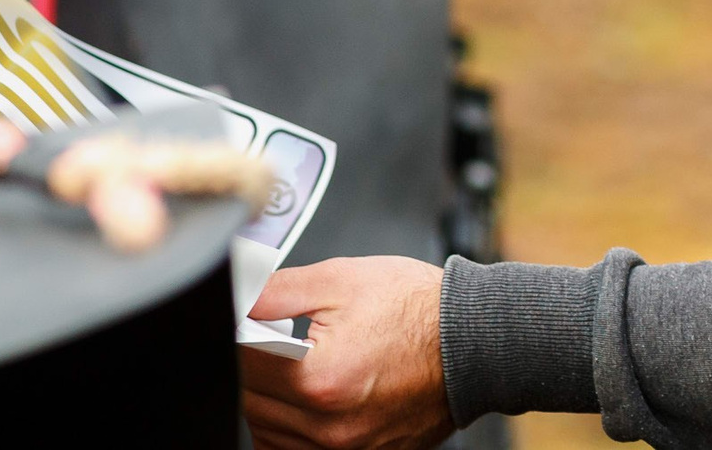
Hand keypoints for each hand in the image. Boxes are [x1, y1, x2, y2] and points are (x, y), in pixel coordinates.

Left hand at [241, 257, 453, 449]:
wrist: (474, 340)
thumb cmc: (419, 310)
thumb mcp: (342, 280)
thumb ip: (277, 290)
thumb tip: (237, 295)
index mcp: (319, 378)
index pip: (242, 361)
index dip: (239, 332)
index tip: (247, 320)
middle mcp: (328, 425)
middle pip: (249, 399)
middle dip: (252, 364)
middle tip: (272, 335)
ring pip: (266, 432)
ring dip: (265, 399)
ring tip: (293, 366)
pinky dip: (288, 428)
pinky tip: (302, 399)